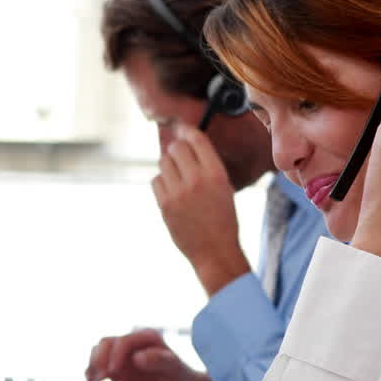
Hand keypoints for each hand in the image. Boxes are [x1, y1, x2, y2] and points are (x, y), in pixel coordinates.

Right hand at [86, 330, 224, 380]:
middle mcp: (133, 343)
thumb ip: (160, 361)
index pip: (124, 341)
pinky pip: (98, 367)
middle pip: (106, 343)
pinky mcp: (117, 370)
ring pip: (99, 353)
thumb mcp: (175, 371)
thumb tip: (137, 357)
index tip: (113, 373)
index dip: (115, 355)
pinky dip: (92, 372)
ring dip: (93, 365)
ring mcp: (123, 356)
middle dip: (99, 359)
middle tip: (98, 378)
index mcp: (147, 337)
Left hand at [153, 126, 250, 295]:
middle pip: (176, 147)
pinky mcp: (165, 205)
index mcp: (216, 174)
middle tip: (180, 157)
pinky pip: (156, 180)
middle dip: (177, 149)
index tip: (181, 129)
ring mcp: (178, 192)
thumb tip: (187, 143)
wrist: (215, 251)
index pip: (196, 139)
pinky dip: (162, 183)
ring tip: (179, 179)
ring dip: (169, 166)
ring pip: (163, 162)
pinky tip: (172, 192)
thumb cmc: (223, 219)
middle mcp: (197, 180)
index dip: (186, 131)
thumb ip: (207, 165)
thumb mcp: (225, 188)